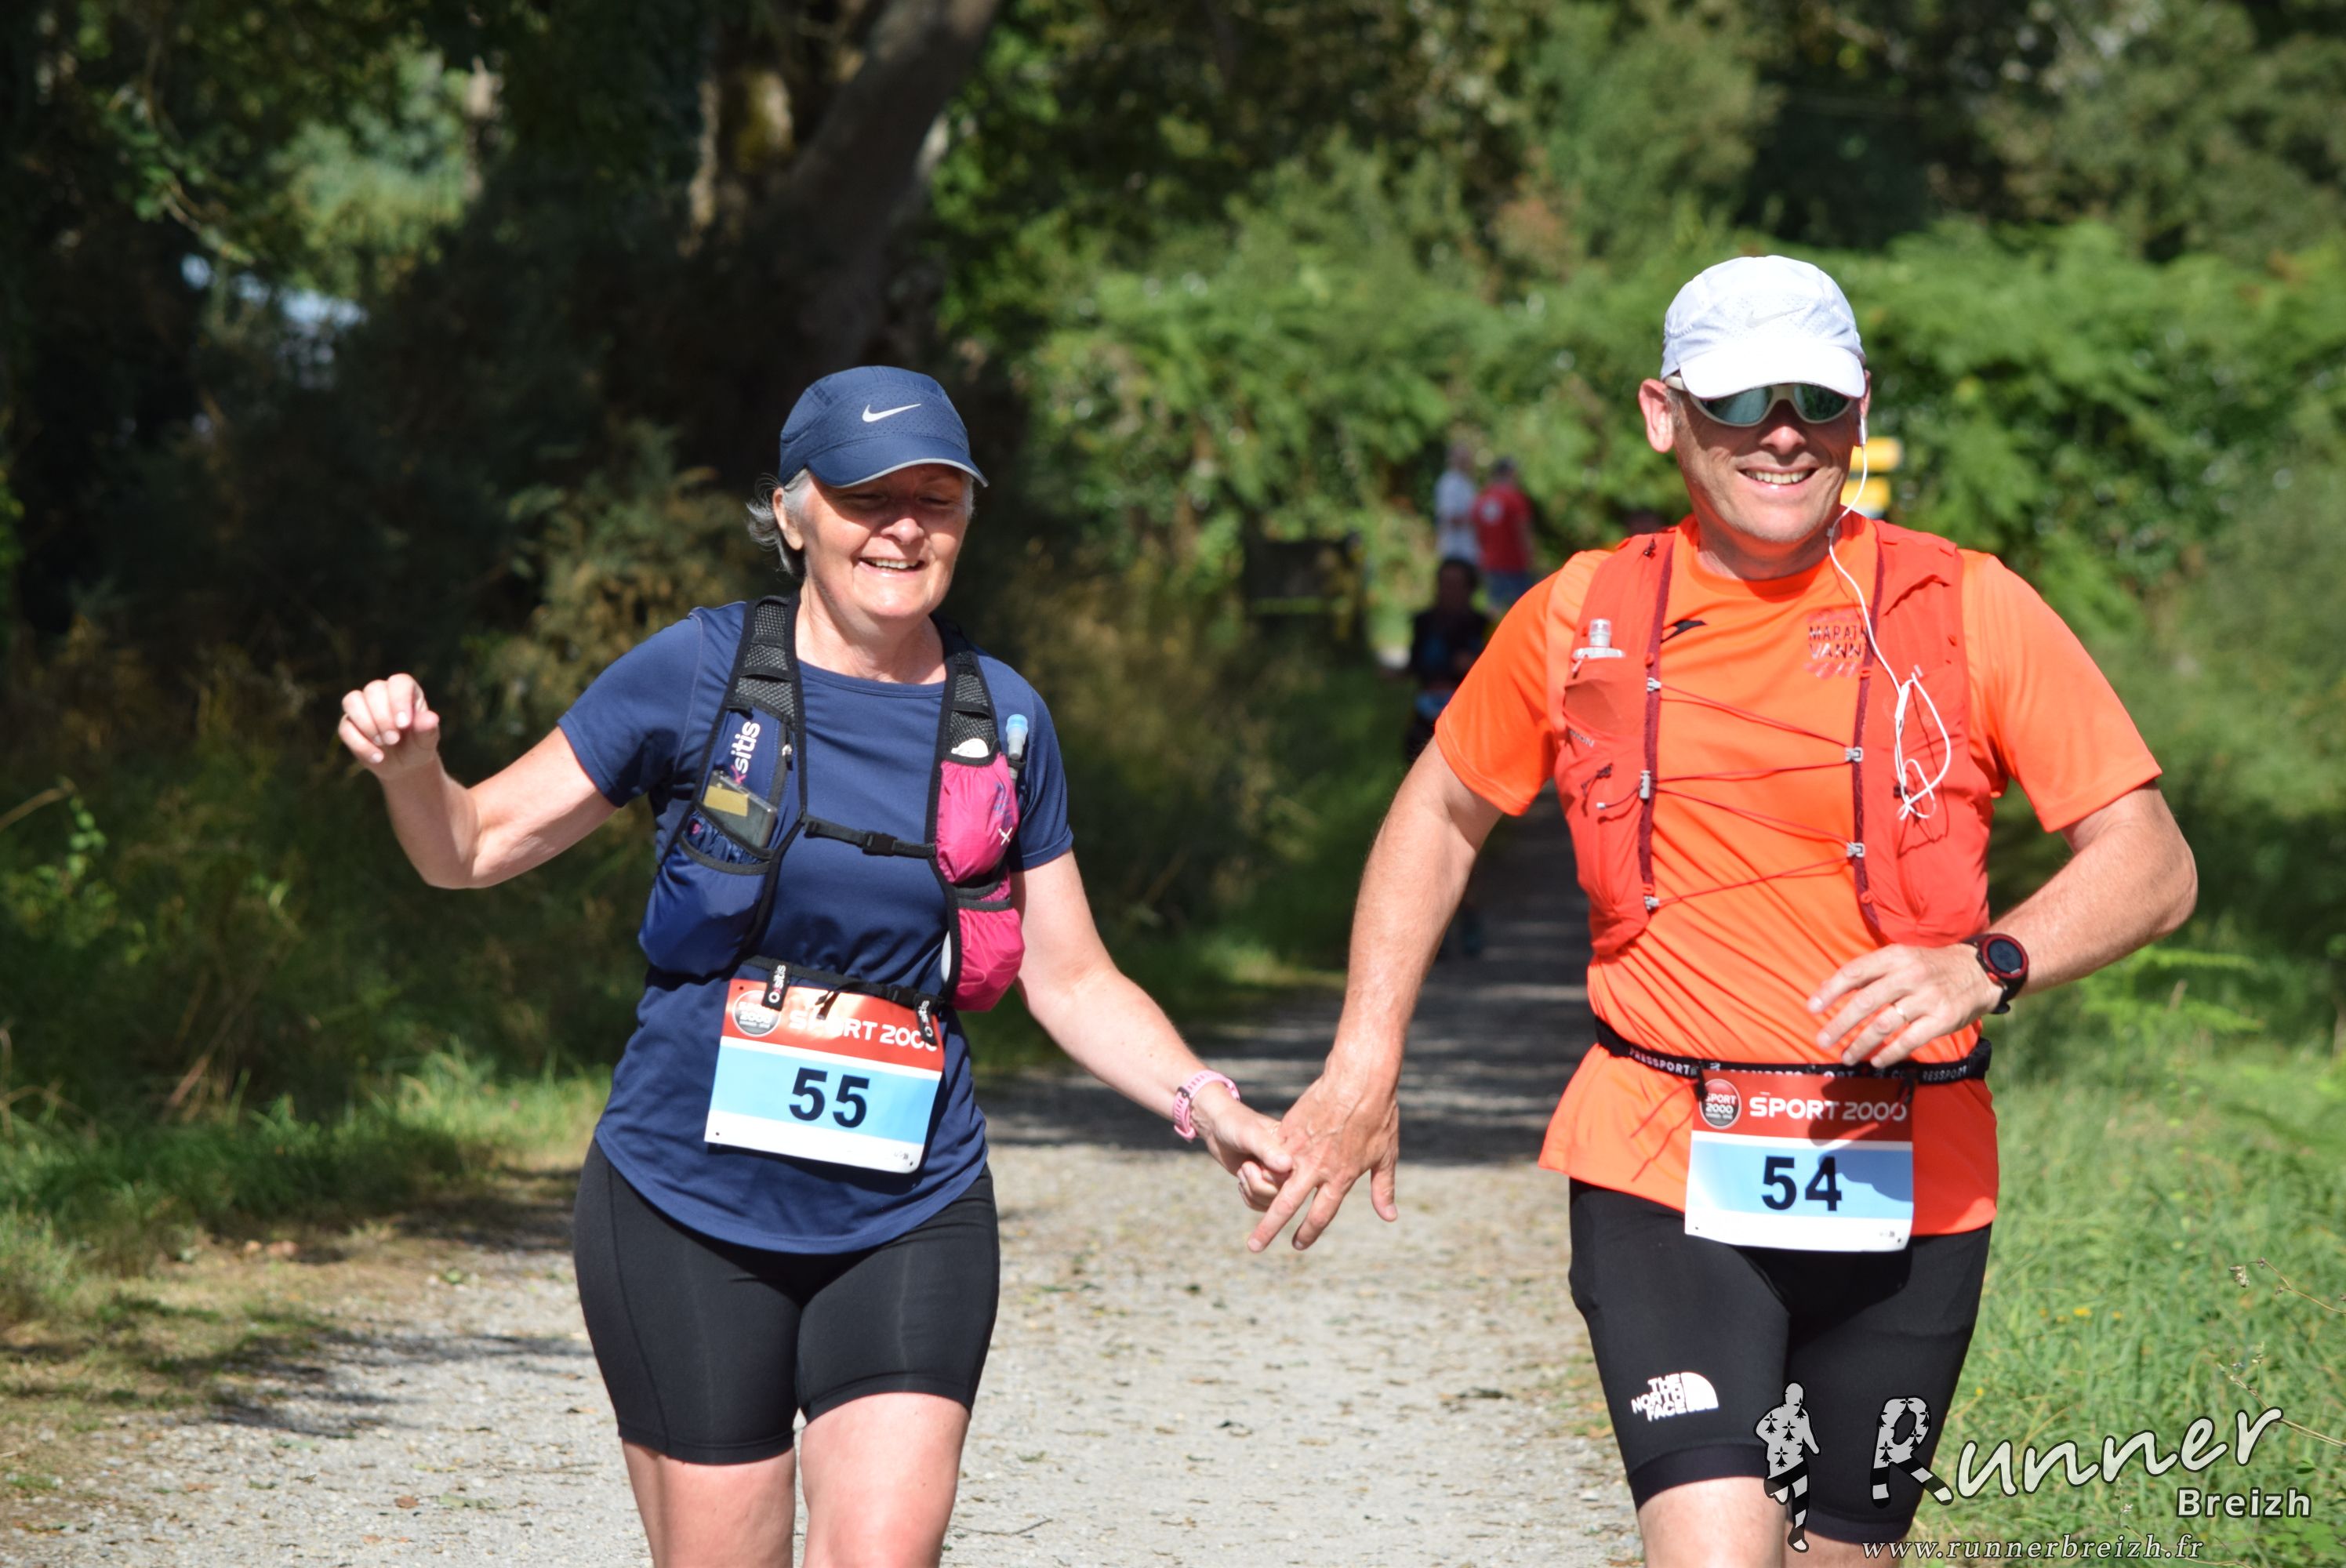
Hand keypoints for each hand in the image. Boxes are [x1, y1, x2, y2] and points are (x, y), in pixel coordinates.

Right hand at [337, 674, 442, 779]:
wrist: (404, 765)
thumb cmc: (418, 745)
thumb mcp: (427, 740)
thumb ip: (428, 729)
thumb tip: (431, 718)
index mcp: (405, 690)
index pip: (399, 682)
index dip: (399, 700)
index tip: (404, 724)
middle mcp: (382, 692)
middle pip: (373, 690)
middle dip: (382, 718)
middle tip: (393, 739)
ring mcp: (362, 706)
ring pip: (352, 701)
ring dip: (367, 725)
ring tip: (383, 744)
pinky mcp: (348, 724)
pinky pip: (345, 727)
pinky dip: (360, 744)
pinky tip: (377, 757)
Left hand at [1188, 1087, 1293, 1213]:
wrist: (1218, 1128)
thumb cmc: (1235, 1125)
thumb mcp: (1250, 1134)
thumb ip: (1267, 1150)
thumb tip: (1287, 1166)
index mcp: (1294, 1149)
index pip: (1295, 1178)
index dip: (1273, 1178)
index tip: (1255, 1163)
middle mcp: (1290, 1165)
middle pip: (1283, 1195)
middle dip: (1257, 1185)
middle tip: (1245, 1166)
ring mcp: (1278, 1177)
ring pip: (1272, 1203)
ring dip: (1251, 1190)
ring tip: (1243, 1169)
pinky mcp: (1266, 1186)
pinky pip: (1262, 1205)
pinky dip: (1248, 1196)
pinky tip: (1243, 1179)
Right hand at [1245, 1067, 1398, 1252]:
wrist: (1359, 1079)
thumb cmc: (1379, 1117)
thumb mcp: (1386, 1156)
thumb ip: (1383, 1189)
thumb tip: (1389, 1218)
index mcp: (1340, 1177)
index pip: (1321, 1214)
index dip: (1309, 1233)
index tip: (1298, 1245)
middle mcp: (1316, 1167)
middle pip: (1286, 1205)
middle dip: (1269, 1228)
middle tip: (1254, 1246)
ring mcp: (1299, 1147)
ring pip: (1272, 1176)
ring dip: (1258, 1192)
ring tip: (1245, 1203)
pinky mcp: (1290, 1128)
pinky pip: (1275, 1148)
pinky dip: (1267, 1159)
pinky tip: (1256, 1165)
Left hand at [1808, 943, 2001, 1066]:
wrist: (1980, 971)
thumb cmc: (1929, 967)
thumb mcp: (1901, 958)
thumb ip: (1868, 973)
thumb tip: (1827, 991)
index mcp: (1895, 957)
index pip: (1855, 972)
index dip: (1831, 990)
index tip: (1811, 1008)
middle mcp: (1910, 975)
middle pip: (1866, 1002)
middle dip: (1839, 1024)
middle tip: (1821, 1041)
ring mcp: (1928, 998)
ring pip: (1884, 1024)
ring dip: (1861, 1043)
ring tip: (1845, 1056)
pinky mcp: (1943, 1019)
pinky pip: (1910, 1040)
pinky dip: (1890, 1054)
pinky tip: (1876, 1062)